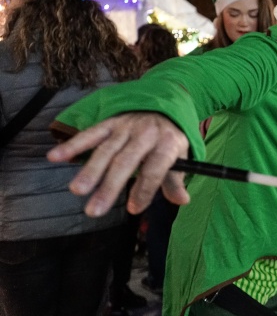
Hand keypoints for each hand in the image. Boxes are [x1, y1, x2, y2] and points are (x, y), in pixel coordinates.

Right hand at [47, 112, 190, 216]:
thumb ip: (175, 180)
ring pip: (106, 149)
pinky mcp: (110, 122)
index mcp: (167, 143)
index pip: (155, 168)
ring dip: (90, 170)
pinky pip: (90, 133)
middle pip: (126, 161)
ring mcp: (126, 127)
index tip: (134, 209)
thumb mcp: (180, 156)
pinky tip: (55, 157)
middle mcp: (145, 134)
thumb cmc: (169, 139)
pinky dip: (72, 145)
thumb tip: (181, 200)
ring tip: (77, 190)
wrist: (165, 105)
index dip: (145, 189)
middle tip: (94, 210)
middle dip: (110, 186)